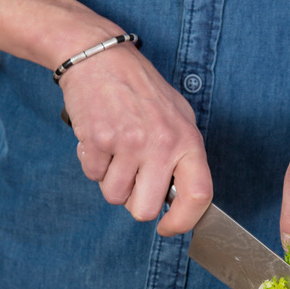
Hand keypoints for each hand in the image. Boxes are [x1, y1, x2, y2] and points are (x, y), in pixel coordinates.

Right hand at [60, 42, 211, 235]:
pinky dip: (92, 163)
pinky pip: (91, 176)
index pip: (198, 195)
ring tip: (116, 149)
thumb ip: (182, 157)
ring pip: (114, 196)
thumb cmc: (141, 90)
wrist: (101, 59)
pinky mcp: (97, 140)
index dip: (184, 222)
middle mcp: (161, 145)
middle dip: (134, 201)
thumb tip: (180, 198)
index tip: (169, 228)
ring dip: (111, 179)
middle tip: (132, 178)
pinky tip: (100, 138)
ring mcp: (128, 143)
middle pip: (145, 210)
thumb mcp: (178, 118)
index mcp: (187, 141)